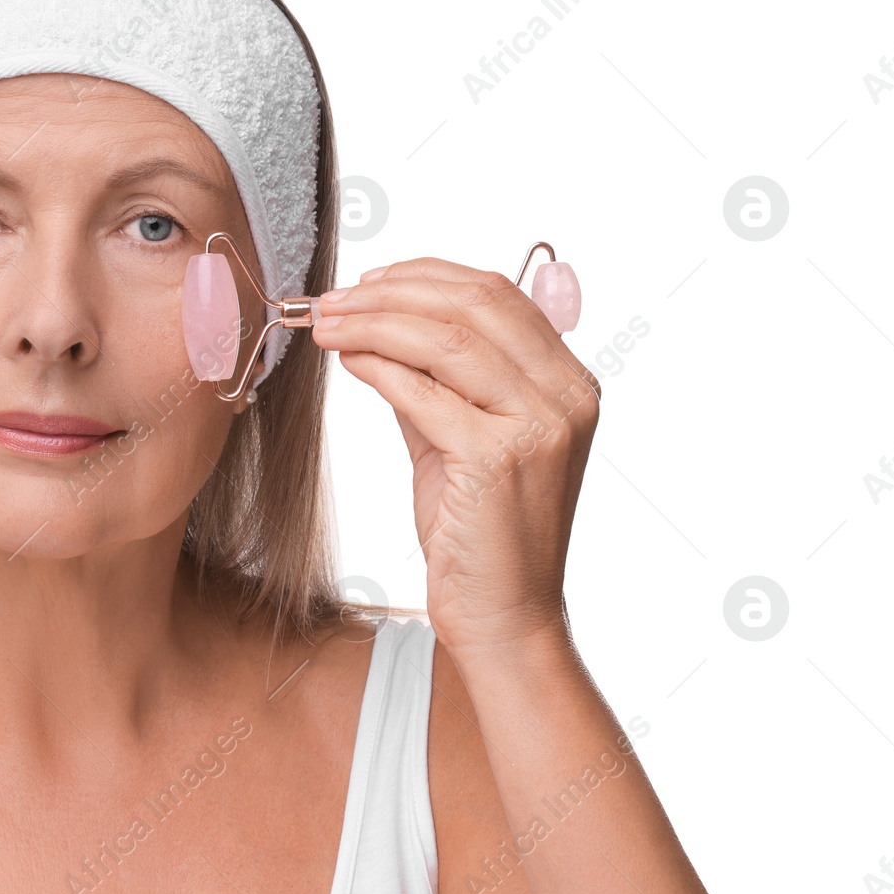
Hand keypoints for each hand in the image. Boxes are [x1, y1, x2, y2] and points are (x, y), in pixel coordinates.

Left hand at [311, 257, 600, 655]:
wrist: (504, 617)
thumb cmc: (482, 534)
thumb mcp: (460, 440)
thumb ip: (436, 382)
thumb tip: (379, 329)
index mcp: (568, 381)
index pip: (499, 294)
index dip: (426, 276)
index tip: (369, 280)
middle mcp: (566, 395)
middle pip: (473, 304)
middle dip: (391, 293)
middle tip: (332, 299)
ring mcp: (537, 426)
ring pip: (445, 340)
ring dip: (373, 323)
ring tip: (325, 324)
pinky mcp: (498, 459)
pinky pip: (423, 393)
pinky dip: (377, 367)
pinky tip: (346, 361)